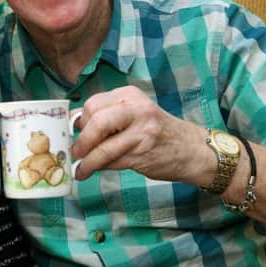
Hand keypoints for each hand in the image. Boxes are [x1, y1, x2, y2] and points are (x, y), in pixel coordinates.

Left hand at [71, 86, 207, 183]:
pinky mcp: (143, 152)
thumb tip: (72, 123)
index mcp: (130, 95)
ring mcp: (142, 131)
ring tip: (79, 167)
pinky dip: (97, 167)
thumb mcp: (133, 114)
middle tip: (74, 151)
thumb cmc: (157, 132)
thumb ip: (106, 115)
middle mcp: (137, 109)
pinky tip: (89, 171)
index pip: (93, 104)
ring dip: (87, 160)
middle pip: (96, 120)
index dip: (79, 121)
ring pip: (103, 145)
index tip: (71, 133)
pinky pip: (112, 160)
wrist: (193, 150)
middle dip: (82, 139)